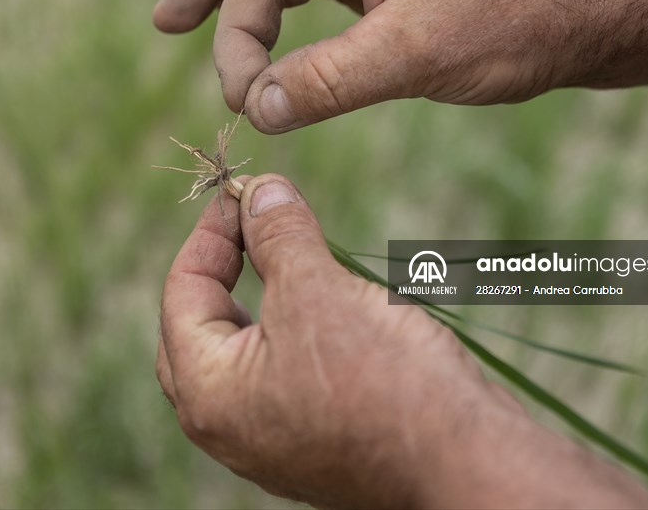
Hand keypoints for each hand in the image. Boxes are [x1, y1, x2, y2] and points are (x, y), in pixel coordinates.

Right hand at [123, 0, 592, 132]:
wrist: (569, 24)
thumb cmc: (511, 23)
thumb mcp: (418, 54)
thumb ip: (333, 80)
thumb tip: (259, 109)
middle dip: (229, 19)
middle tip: (231, 94)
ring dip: (231, 14)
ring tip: (169, 29)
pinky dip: (273, 28)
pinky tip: (256, 54)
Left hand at [157, 174, 647, 507]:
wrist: (466, 458)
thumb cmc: (383, 378)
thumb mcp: (318, 290)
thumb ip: (277, 235)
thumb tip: (258, 189)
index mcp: (208, 394)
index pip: (181, 292)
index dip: (211, 230)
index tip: (244, 191)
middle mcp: (229, 426)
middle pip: (203, 325)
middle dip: (226, 266)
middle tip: (255, 220)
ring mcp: (273, 438)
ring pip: (248, 349)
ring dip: (266, 294)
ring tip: (295, 248)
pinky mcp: (316, 439)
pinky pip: (287, 372)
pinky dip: (297, 327)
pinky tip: (328, 299)